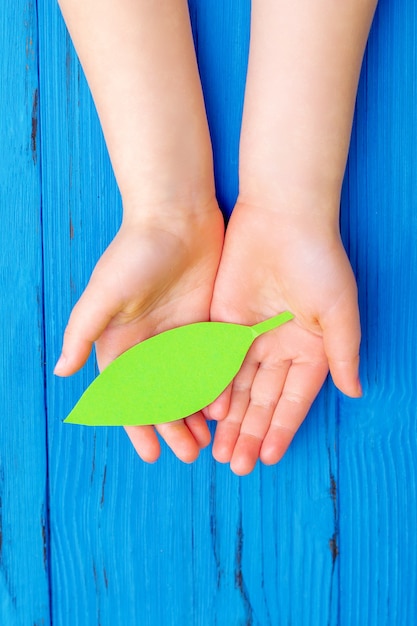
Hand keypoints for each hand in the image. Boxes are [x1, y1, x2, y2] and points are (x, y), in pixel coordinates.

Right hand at [55, 201, 223, 463]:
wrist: (176, 215)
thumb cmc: (135, 252)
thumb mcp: (105, 293)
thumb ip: (83, 332)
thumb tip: (62, 372)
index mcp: (121, 342)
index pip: (130, 395)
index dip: (140, 426)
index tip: (154, 454)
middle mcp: (149, 344)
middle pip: (161, 396)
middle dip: (173, 426)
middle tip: (192, 453)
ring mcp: (178, 335)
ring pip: (188, 385)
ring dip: (195, 412)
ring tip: (209, 439)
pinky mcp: (204, 323)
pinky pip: (210, 363)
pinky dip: (216, 386)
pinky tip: (226, 405)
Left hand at [206, 201, 360, 474]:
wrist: (281, 217)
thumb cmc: (318, 261)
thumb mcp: (339, 310)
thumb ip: (343, 352)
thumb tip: (355, 391)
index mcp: (309, 348)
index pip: (293, 399)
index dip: (282, 428)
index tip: (269, 457)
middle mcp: (278, 347)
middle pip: (262, 399)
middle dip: (250, 432)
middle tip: (236, 465)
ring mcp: (249, 335)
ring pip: (236, 386)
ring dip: (229, 418)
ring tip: (219, 450)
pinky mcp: (223, 320)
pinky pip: (215, 360)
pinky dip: (210, 386)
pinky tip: (204, 412)